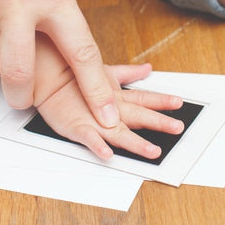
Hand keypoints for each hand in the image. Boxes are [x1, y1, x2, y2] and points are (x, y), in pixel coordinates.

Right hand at [35, 48, 184, 160]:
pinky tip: (108, 155)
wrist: (45, 76)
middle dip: (159, 122)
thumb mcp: (106, 73)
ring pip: (119, 132)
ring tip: (152, 152)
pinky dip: (98, 146)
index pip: (144, 98)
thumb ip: (128, 73)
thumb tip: (147, 69)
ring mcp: (94, 119)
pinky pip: (88, 139)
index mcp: (117, 96)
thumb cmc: (74, 76)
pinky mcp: (76, 128)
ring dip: (136, 143)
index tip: (179, 103)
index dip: (162, 100)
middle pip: (138, 116)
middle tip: (177, 127)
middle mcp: (109, 109)